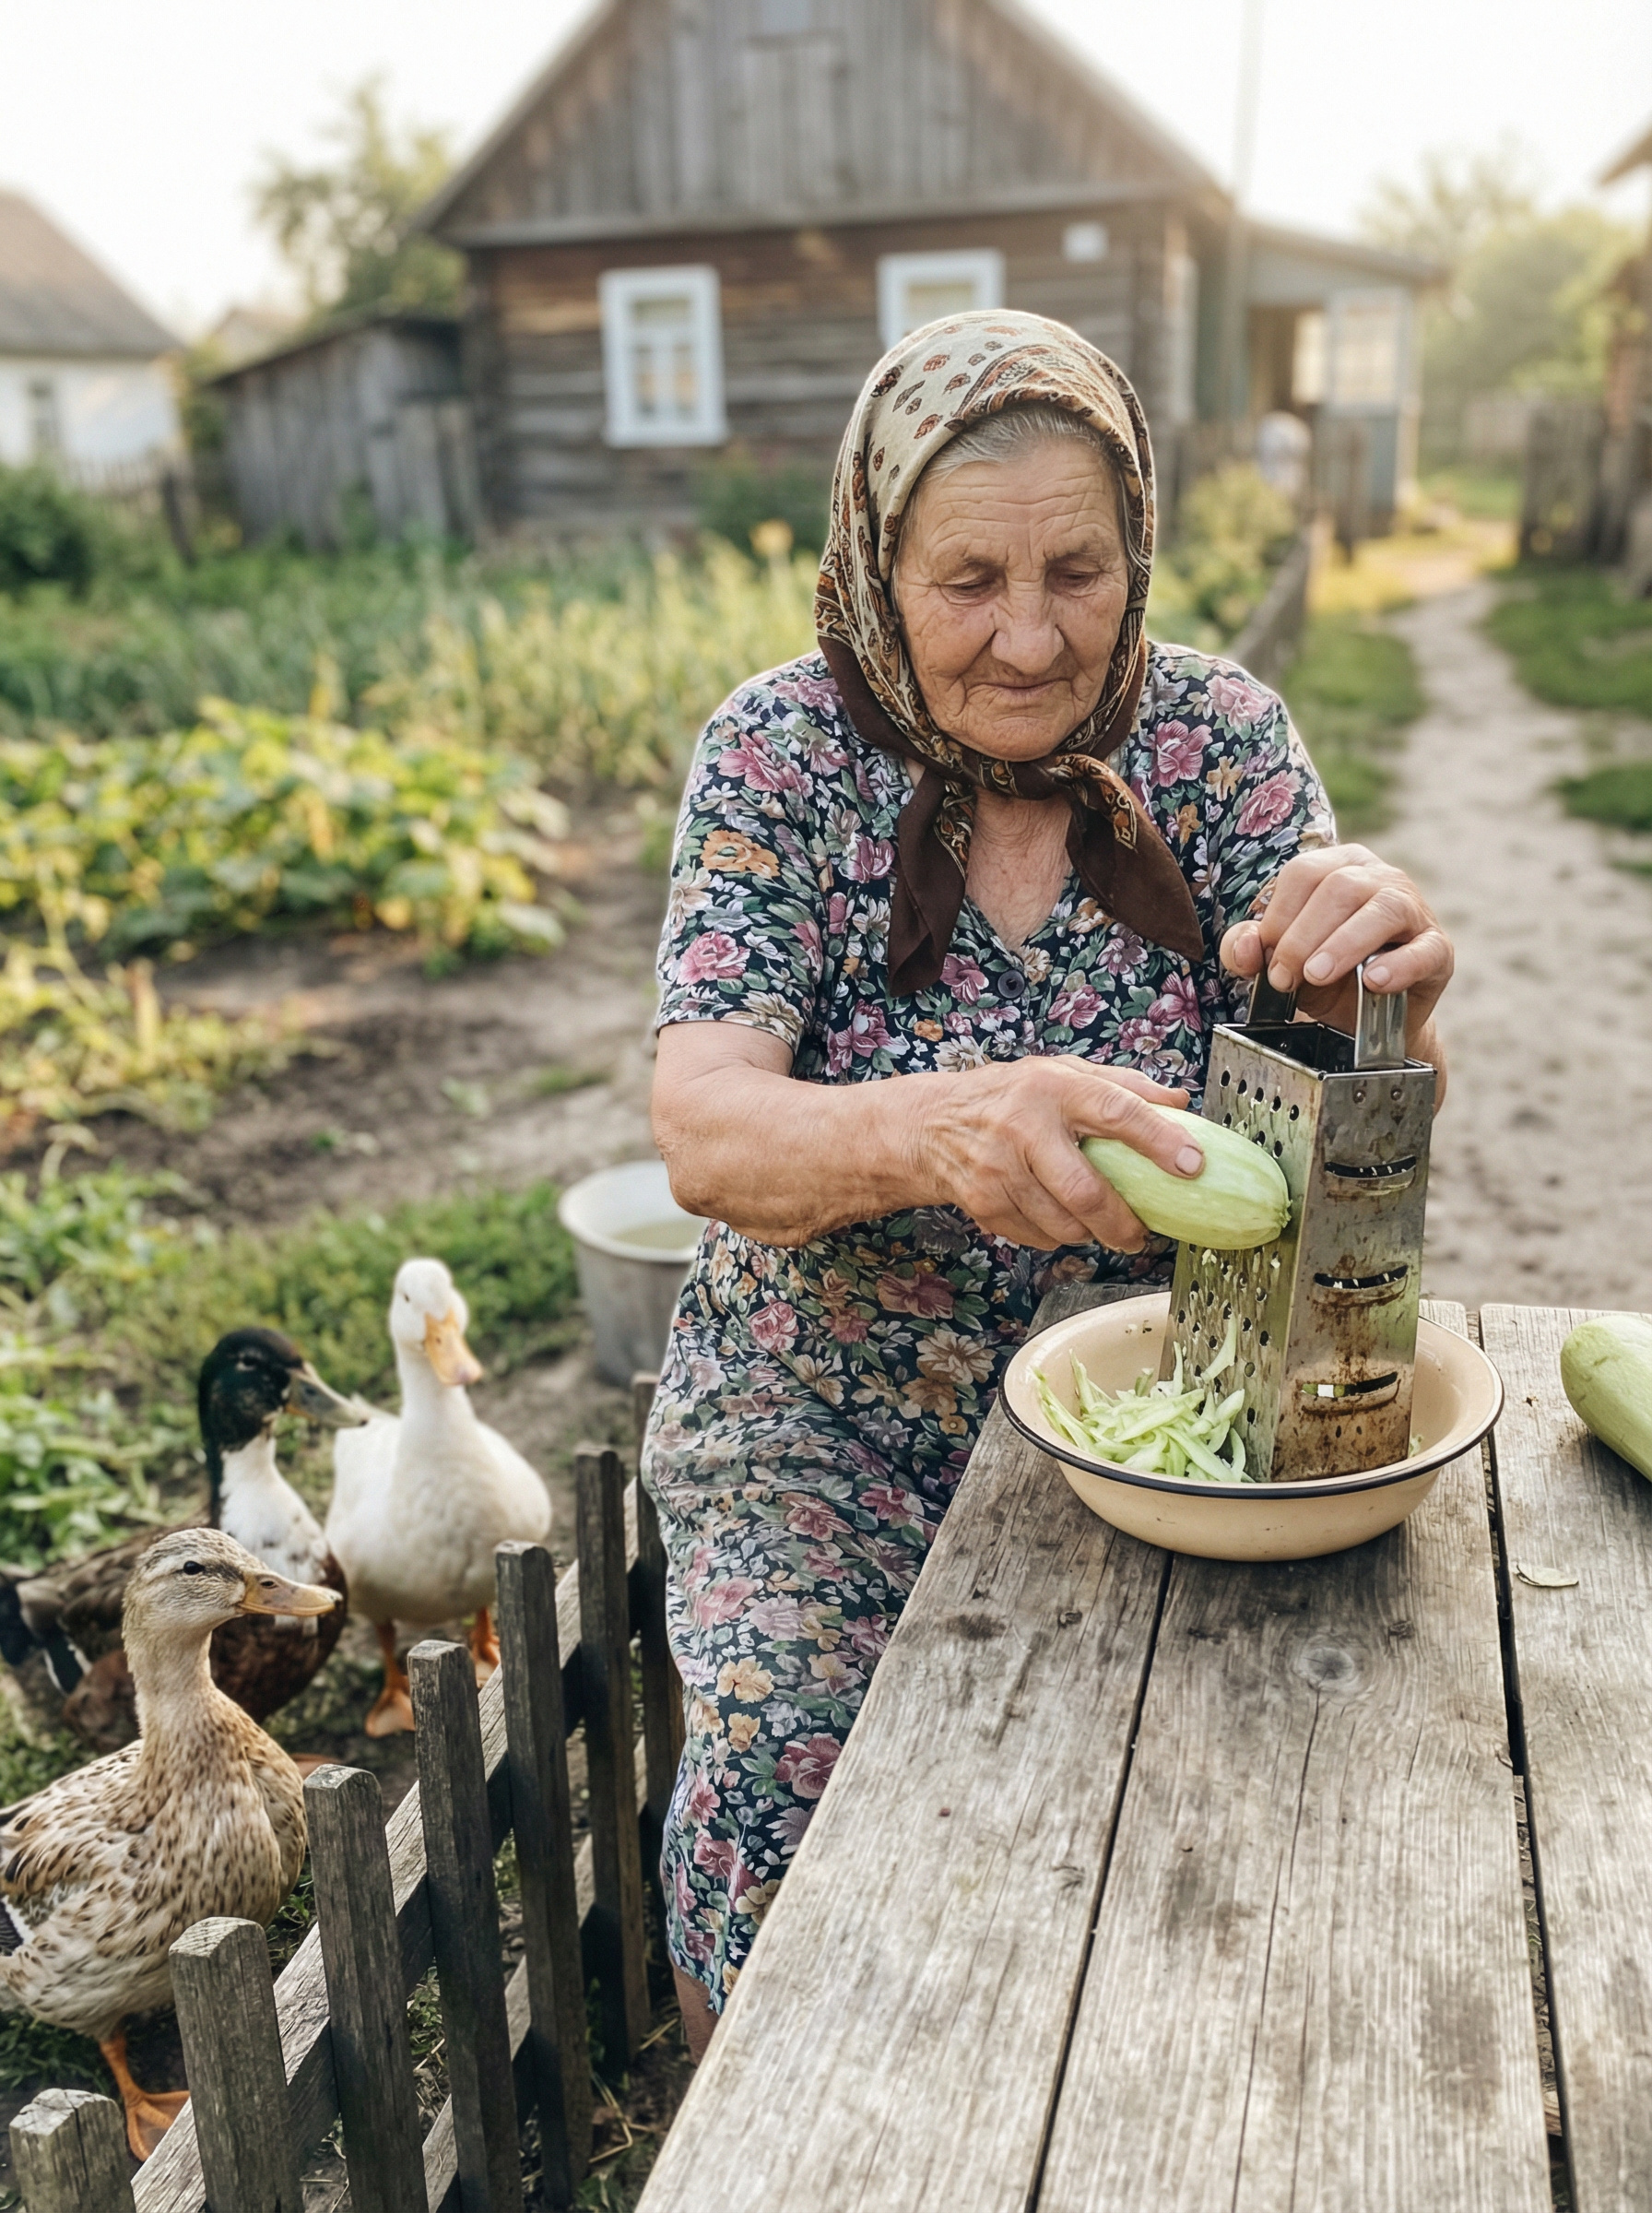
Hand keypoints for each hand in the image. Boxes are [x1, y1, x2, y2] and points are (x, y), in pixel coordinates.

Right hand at [916, 1055, 1197, 1251]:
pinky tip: (1054, 1215)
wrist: (929, 1125)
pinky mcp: (984, 1203)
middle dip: (1121, 1223)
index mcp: (1052, 1088)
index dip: (1158, 1139)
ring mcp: (999, 1169)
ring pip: (1063, 1224)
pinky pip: (1038, 1237)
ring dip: (1090, 1232)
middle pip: (1085, 1191)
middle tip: (1140, 1234)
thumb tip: (1179, 1104)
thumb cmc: (1006, 1097)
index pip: (1115, 1110)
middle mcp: (1024, 1126)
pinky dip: (1057, 1235)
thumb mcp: (1060, 1073)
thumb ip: (1121, 1085)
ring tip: (1096, 1222)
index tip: (1192, 1164)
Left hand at [1219, 846, 1452, 1049]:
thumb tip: (1245, 947)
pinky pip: (1425, 950)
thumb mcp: (1280, 961)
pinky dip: (1399, 965)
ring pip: (1383, 909)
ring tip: (1318, 975)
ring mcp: (1414, 910)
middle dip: (1303, 936)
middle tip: (1286, 978)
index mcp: (1338, 866)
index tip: (1268, 961)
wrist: (1365, 1021)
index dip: (1279, 917)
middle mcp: (1379, 877)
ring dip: (1344, 944)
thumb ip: (1250, 949)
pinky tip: (1373, 981)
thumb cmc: (1323, 976)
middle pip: (1340, 887)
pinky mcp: (1438, 949)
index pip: (1303, 873)